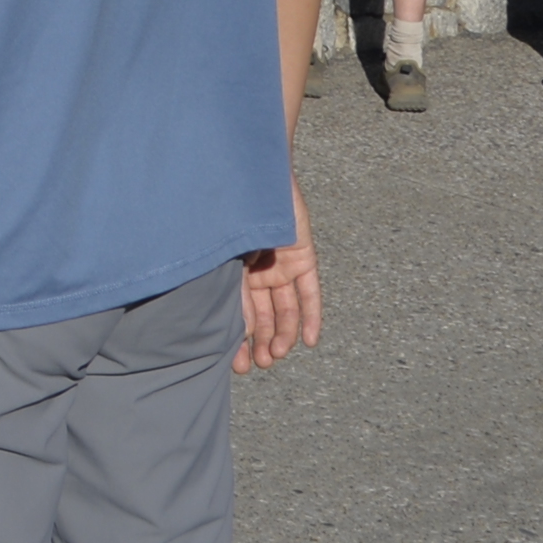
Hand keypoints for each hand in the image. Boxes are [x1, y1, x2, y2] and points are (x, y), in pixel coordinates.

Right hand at [234, 181, 319, 372]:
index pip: (238, 311)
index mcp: (235, 270)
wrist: (256, 177)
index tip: (238, 365)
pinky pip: (310, 293)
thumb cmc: (232, 213)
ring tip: (278, 354)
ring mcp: (282, 265)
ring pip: (286, 309)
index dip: (238, 338)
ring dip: (283, 333)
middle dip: (260, 341)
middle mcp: (259, 270)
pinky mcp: (304, 258)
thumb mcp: (230, 258)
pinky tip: (310, 341)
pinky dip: (311, 317)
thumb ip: (236, 292)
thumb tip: (240, 329)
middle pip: (262, 315)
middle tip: (260, 364)